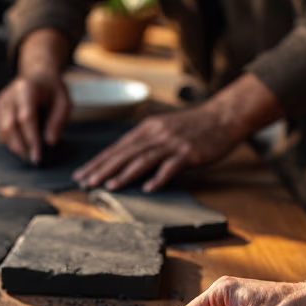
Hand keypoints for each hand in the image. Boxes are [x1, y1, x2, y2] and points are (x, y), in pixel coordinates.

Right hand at [0, 72, 70, 163]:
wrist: (37, 75)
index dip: (31, 139)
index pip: (26, 118)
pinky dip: (12, 141)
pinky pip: (2, 130)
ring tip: (29, 154)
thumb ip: (58, 121)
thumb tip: (49, 142)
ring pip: (3, 131)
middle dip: (20, 146)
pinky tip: (23, 145)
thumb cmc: (52, 90)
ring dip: (15, 146)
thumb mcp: (64, 102)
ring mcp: (1, 102)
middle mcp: (9, 95)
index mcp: (26, 89)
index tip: (37, 157)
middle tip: (33, 160)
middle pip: (9, 126)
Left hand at [74, 106, 239, 191]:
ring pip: (143, 159)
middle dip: (103, 169)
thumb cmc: (193, 126)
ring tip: (109, 186)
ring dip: (125, 174)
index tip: (81, 174)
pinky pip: (171, 166)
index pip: (116, 147)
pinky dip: (158, 177)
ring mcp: (172, 143)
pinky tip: (148, 188)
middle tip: (86, 183)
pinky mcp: (188, 152)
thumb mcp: (163, 129)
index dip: (98, 162)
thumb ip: (145, 143)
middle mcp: (155, 134)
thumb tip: (124, 160)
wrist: (223, 116)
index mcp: (146, 128)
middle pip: (124, 153)